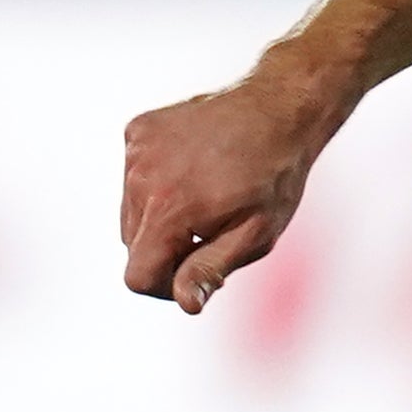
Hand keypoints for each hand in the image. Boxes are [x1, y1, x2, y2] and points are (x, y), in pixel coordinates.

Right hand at [122, 75, 333, 315]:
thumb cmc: (274, 177)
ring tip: (207, 197)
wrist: (279, 107)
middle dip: (168, 251)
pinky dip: (156, 184)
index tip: (197, 274)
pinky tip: (194, 169)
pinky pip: (133, 178)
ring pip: (131, 214)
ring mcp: (135, 151)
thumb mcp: (255, 234)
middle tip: (215, 230)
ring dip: (162, 218)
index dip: (166, 287)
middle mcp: (140, 178)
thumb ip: (211, 269)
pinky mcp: (136, 131)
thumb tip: (183, 304)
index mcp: (168, 209)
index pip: (137, 276)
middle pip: (133, 247)